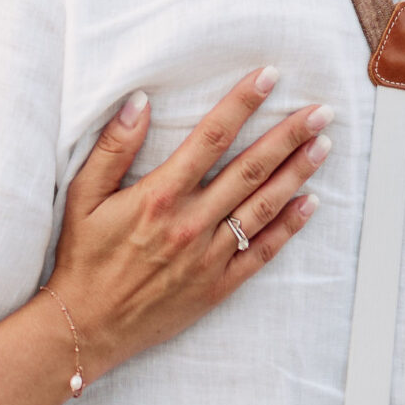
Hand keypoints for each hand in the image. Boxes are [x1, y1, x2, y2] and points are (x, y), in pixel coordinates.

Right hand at [48, 68, 328, 378]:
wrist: (86, 327)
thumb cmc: (81, 259)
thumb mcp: (82, 196)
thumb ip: (113, 147)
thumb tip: (139, 101)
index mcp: (159, 196)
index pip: (211, 137)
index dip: (242, 103)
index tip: (268, 77)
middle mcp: (191, 223)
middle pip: (250, 169)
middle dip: (289, 136)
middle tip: (321, 112)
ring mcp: (208, 256)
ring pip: (263, 207)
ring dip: (297, 174)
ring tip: (323, 146)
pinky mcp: (217, 285)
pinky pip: (261, 252)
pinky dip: (289, 228)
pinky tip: (310, 204)